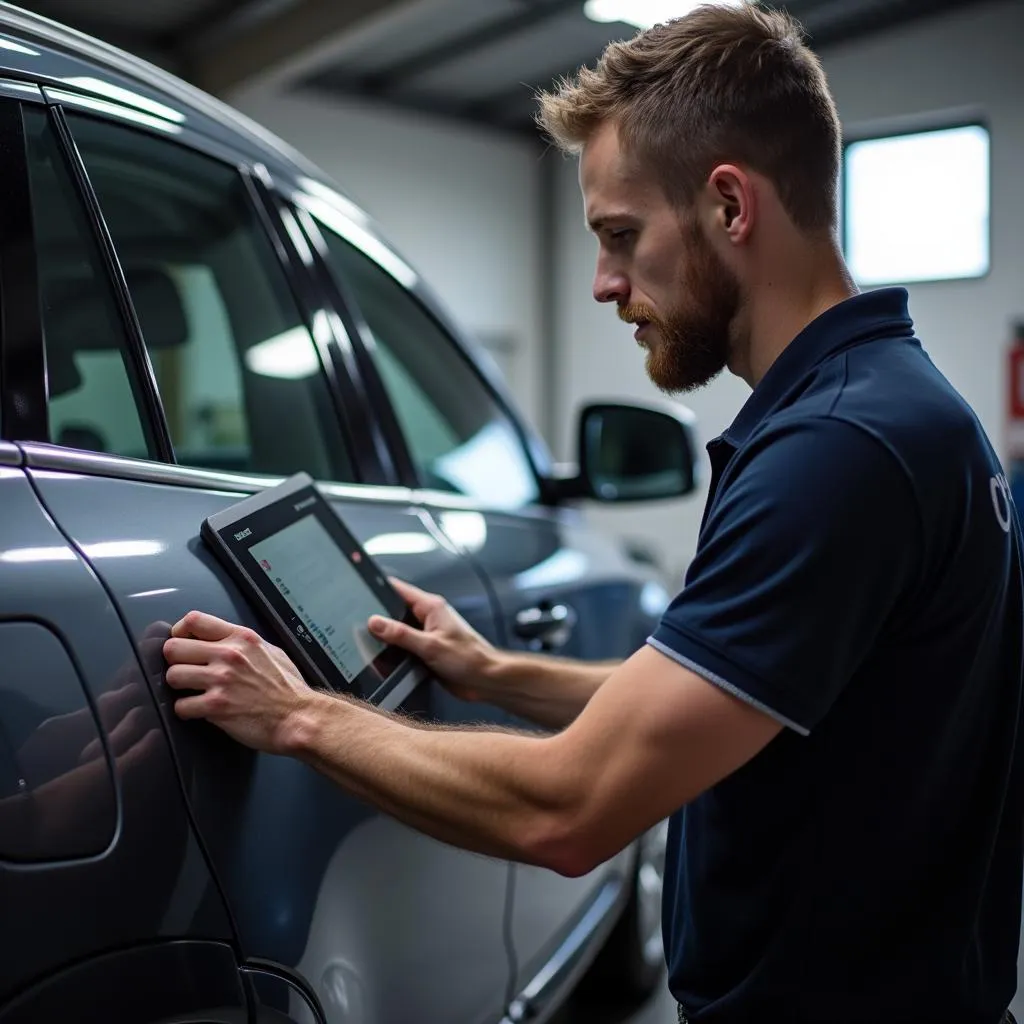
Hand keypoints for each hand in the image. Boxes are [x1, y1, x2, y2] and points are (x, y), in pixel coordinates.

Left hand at [162, 612, 312, 754]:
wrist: (298, 717)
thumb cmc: (288, 688)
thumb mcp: (271, 652)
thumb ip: (244, 644)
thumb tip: (222, 641)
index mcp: (242, 638)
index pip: (195, 620)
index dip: (181, 632)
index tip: (183, 643)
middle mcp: (229, 655)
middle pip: (173, 648)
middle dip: (176, 662)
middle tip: (186, 672)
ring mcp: (221, 680)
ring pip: (173, 675)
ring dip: (179, 687)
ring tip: (192, 693)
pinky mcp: (216, 706)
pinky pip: (181, 706)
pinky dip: (186, 711)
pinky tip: (199, 711)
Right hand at [368, 579, 498, 701]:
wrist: (485, 680)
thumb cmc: (470, 659)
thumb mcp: (430, 645)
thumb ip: (401, 634)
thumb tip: (376, 622)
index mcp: (431, 607)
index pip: (399, 589)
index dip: (379, 587)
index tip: (361, 588)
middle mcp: (429, 618)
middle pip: (396, 611)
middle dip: (378, 616)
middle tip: (359, 622)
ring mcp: (427, 634)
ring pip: (399, 630)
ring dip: (387, 637)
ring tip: (369, 642)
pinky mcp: (427, 650)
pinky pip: (405, 646)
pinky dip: (395, 651)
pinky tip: (385, 657)